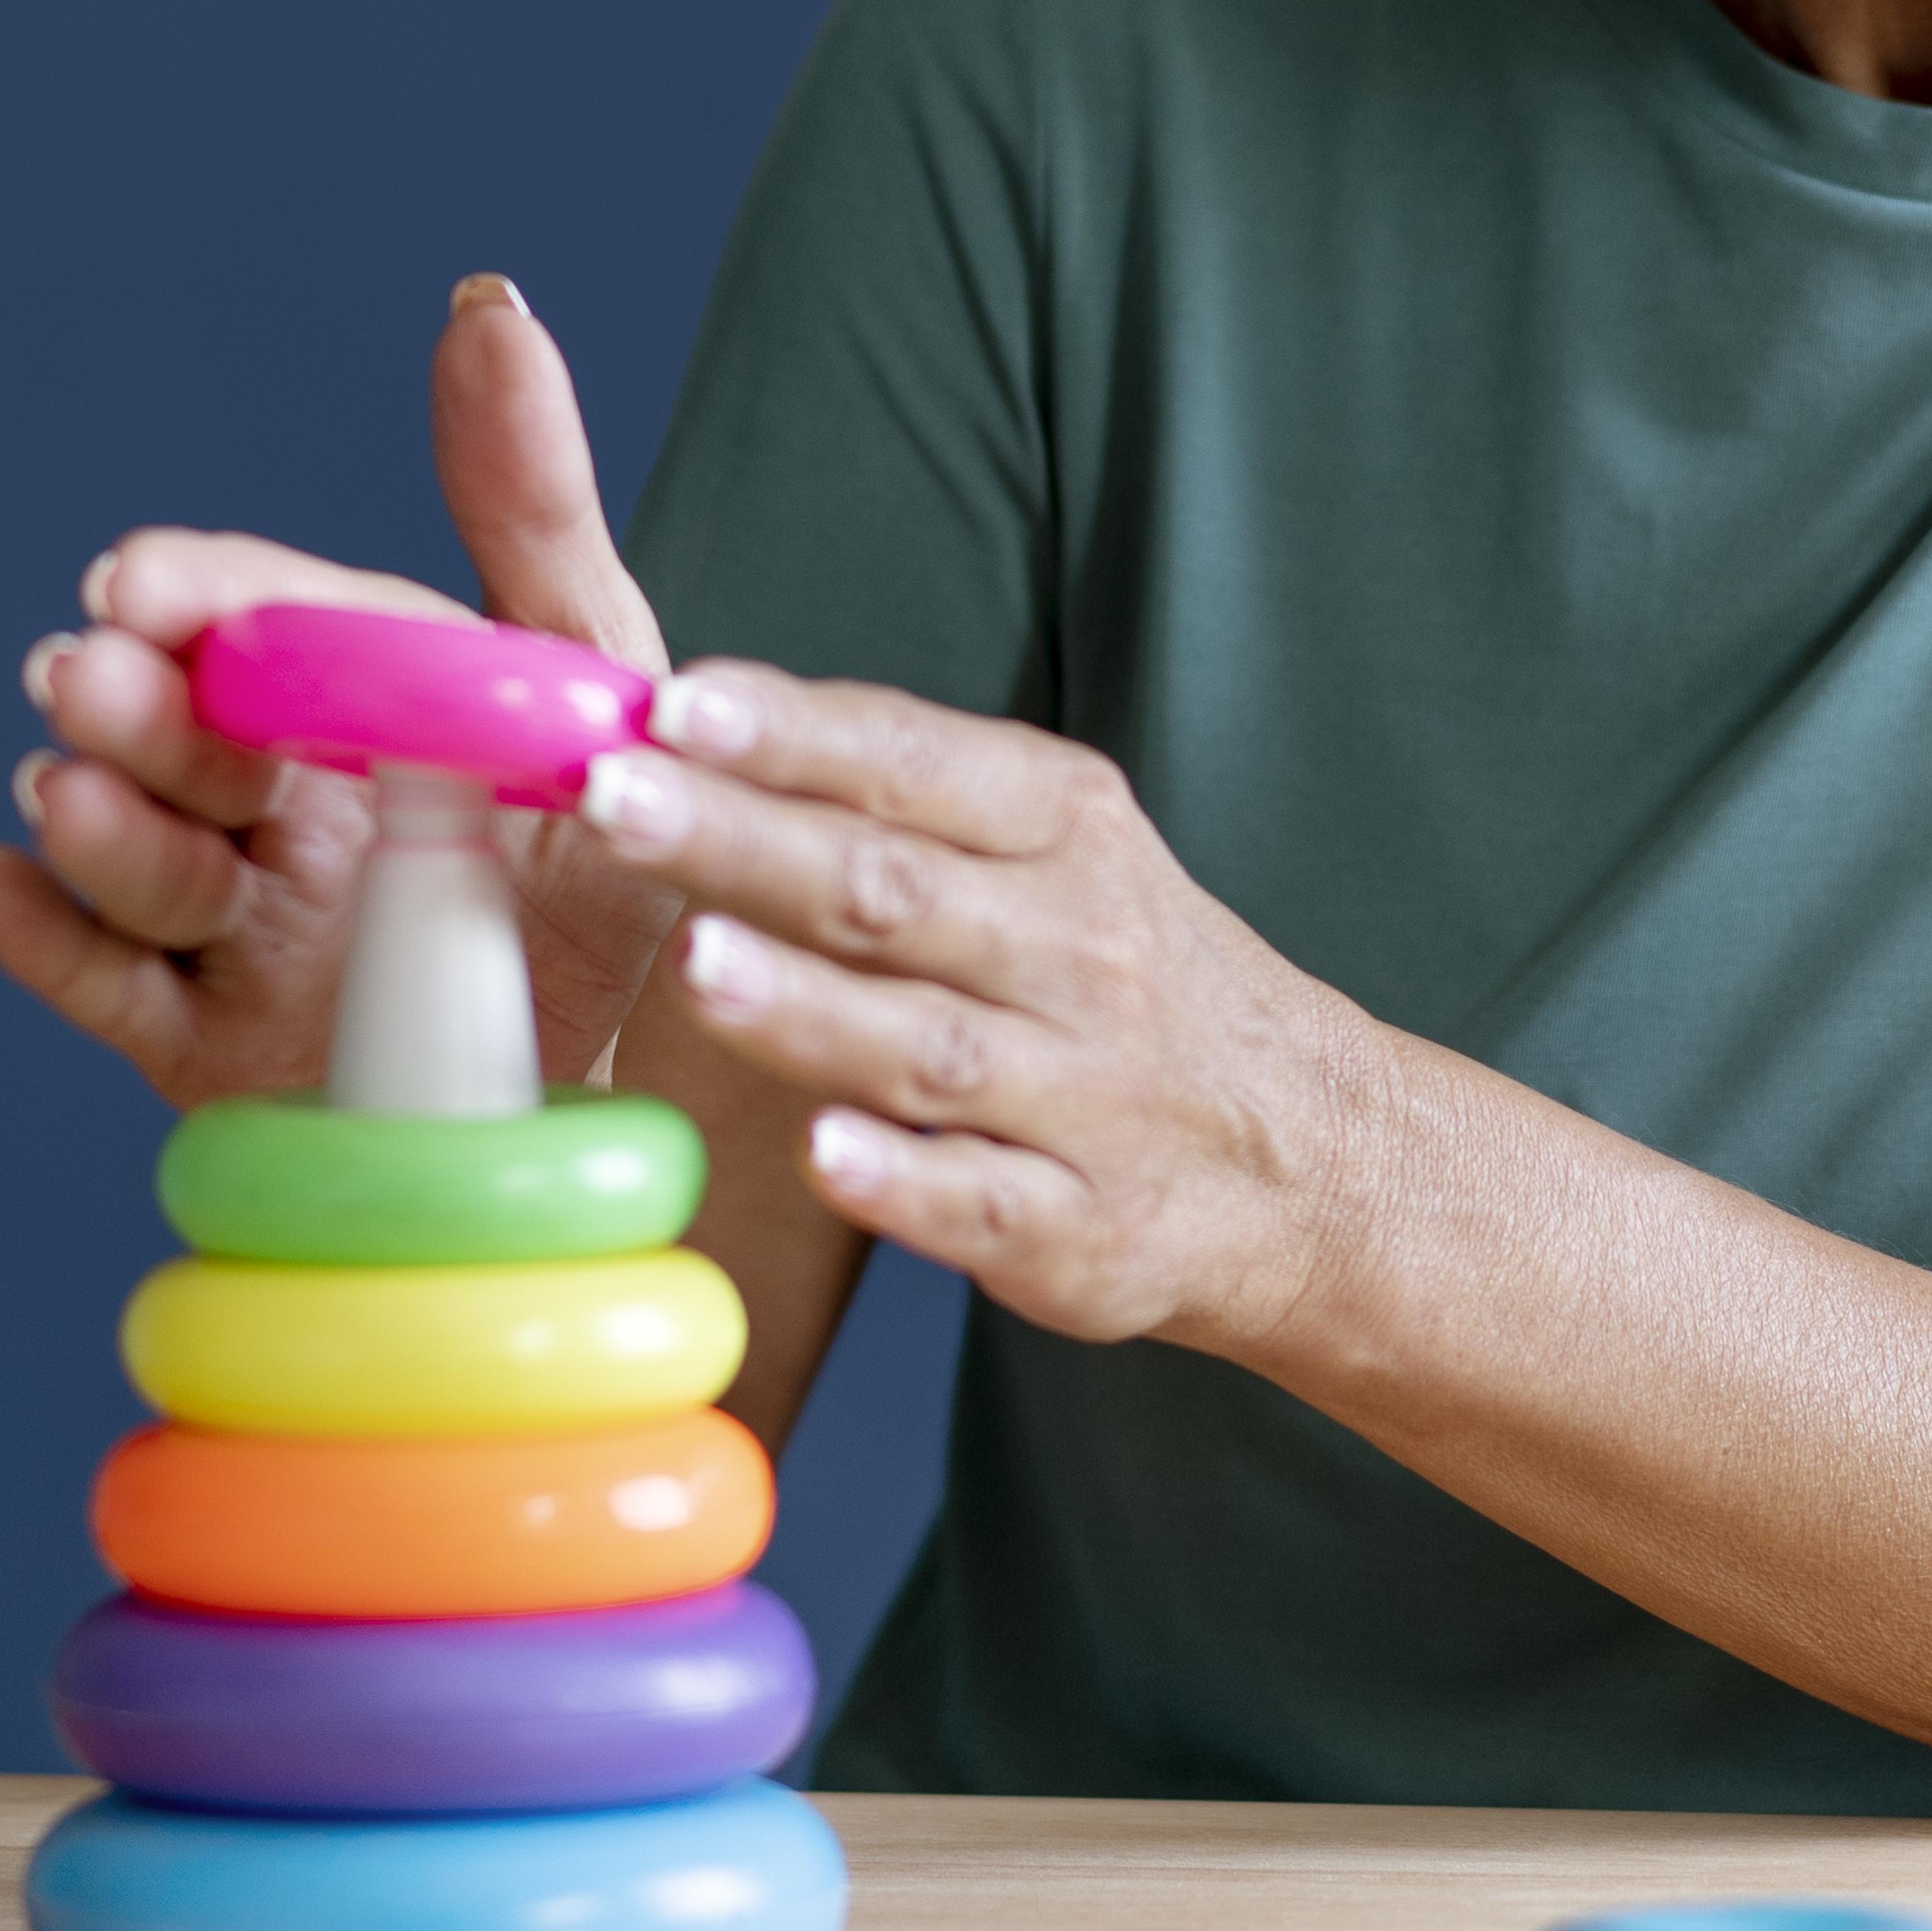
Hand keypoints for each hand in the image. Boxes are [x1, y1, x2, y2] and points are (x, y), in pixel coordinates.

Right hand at [0, 278, 688, 1103]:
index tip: (138, 580)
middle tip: (85, 673)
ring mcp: (235, 922)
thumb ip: (528, 499)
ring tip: (61, 787)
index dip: (196, 594)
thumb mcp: (591, 668)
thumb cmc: (611, 847)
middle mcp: (275, 798)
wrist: (639, 1054)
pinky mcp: (209, 1046)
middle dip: (131, 704)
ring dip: (93, 820)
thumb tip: (488, 302)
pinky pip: (112, 990)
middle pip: (186, 740)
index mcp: (350, 696)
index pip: (260, 624)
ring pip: (141, 865)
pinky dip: (37, 936)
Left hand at [569, 662, 1399, 1352]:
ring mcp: (1085, 1096)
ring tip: (694, 962)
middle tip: (618, 798)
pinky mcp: (1080, 1230)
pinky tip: (819, 1152)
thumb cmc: (1118, 977)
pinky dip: (902, 1179)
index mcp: (1065, 832)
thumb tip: (681, 733)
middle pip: (892, 890)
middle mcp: (1079, 951)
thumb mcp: (1054, 851)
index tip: (674, 700)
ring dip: (809, 1005)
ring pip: (928, 1044)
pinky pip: (980, 1199)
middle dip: (748, 840)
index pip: (915, 762)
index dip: (792, 731)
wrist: (1313, 1154)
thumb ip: (890, 802)